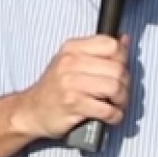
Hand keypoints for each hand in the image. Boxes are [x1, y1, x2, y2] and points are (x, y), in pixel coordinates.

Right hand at [12, 35, 130, 140]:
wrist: (31, 110)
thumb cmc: (55, 87)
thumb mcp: (72, 62)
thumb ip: (99, 51)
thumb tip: (125, 39)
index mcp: (72, 48)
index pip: (112, 45)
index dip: (123, 59)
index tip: (119, 71)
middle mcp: (70, 62)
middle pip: (118, 69)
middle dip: (126, 85)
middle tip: (119, 94)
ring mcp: (70, 83)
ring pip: (115, 88)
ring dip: (122, 101)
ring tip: (115, 105)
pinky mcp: (72, 104)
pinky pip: (107, 110)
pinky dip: (115, 116)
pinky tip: (110, 116)